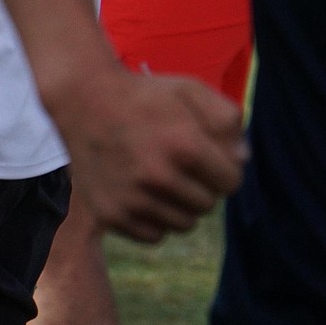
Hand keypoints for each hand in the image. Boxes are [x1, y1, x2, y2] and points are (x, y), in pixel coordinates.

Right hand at [57, 63, 246, 242]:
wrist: (83, 98)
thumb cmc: (144, 94)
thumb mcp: (189, 89)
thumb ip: (226, 119)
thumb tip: (242, 160)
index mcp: (183, 144)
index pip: (230, 182)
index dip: (225, 169)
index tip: (212, 160)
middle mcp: (158, 175)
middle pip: (207, 205)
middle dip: (203, 186)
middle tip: (183, 165)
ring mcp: (132, 198)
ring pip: (183, 224)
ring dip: (181, 205)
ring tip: (165, 178)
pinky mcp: (112, 214)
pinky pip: (154, 234)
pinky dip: (155, 218)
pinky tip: (145, 191)